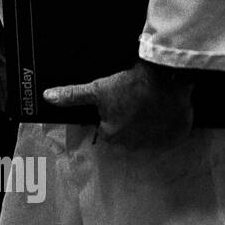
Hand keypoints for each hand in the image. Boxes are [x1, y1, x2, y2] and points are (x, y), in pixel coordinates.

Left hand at [44, 60, 193, 148]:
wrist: (166, 78)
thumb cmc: (129, 84)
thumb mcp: (97, 89)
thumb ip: (72, 96)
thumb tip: (48, 97)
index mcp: (113, 136)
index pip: (107, 131)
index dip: (113, 116)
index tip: (121, 103)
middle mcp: (134, 146)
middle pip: (128, 135)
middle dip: (130, 122)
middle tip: (136, 102)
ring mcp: (157, 144)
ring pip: (149, 136)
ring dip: (149, 125)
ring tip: (151, 105)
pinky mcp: (176, 138)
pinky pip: (170, 136)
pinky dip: (168, 126)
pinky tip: (165, 111)